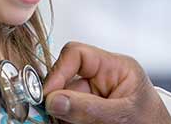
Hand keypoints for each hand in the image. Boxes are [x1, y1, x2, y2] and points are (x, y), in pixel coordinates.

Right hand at [43, 42, 170, 123]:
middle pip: (66, 81)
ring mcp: (94, 97)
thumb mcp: (123, 115)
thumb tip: (54, 100)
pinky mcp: (89, 114)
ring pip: (63, 102)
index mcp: (116, 67)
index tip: (48, 95)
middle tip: (52, 117)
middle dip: (58, 100)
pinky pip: (68, 115)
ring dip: (61, 115)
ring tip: (78, 123)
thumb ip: (89, 108)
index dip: (59, 71)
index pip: (77, 54)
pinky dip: (65, 121)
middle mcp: (102, 79)